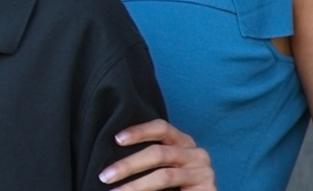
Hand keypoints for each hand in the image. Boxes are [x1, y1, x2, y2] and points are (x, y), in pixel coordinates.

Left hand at [100, 119, 214, 189]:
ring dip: (135, 186)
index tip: (116, 139)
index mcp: (181, 141)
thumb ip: (143, 158)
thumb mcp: (158, 166)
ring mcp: (203, 170)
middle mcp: (195, 152)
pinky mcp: (207, 188)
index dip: (139, 131)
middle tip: (104, 176)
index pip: (161, 128)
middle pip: (158, 152)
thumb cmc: (172, 183)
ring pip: (164, 175)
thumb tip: (110, 162)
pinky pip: (173, 189)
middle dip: (128, 165)